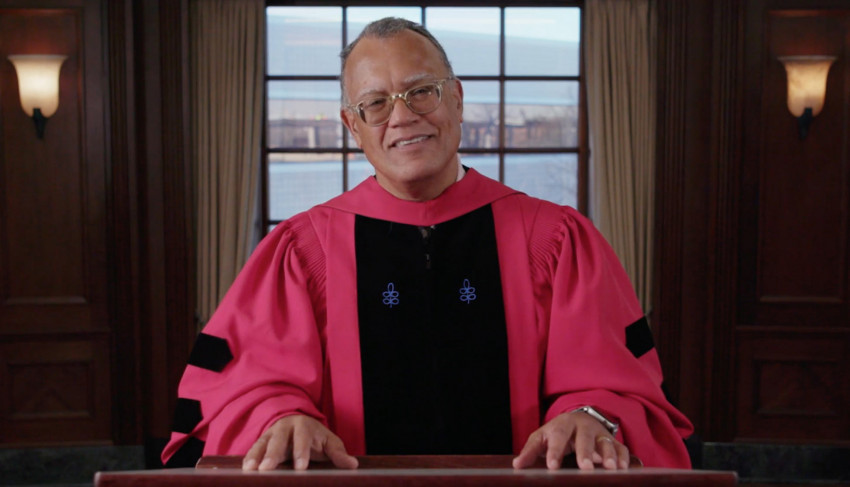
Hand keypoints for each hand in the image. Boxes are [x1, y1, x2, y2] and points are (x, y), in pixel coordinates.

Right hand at [242, 414, 357, 470]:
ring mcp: (271, 433)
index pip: (302, 438)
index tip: (300, 468)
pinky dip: (249, 458)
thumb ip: (338, 454)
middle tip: (266, 469)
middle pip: (278, 440)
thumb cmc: (316, 437)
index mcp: (304, 425)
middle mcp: (285, 426)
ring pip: (262, 444)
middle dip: (273, 455)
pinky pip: (254, 449)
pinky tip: (245, 470)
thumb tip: (353, 465)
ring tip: (250, 470)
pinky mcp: (261, 442)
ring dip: (256, 456)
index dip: (301, 452)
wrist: (297, 423)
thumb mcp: (330, 442)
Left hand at [513, 409, 628, 470]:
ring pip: (605, 442)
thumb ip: (531, 451)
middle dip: (585, 452)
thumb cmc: (557, 433)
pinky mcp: (611, 440)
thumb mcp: (542, 437)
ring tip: (610, 468)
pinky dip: (623, 457)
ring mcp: (598, 433)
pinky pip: (620, 447)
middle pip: (584, 437)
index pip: (559, 436)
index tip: (552, 466)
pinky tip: (623, 468)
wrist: (579, 419)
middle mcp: (583, 426)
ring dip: (608, 455)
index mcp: (563, 424)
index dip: (555, 451)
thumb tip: (517, 465)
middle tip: (584, 467)